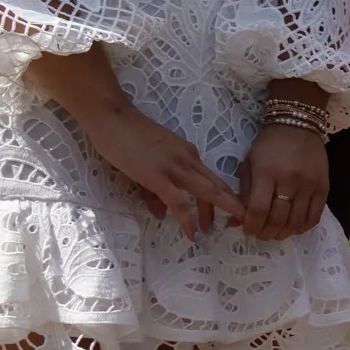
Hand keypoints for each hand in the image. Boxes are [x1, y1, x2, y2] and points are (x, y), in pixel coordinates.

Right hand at [24, 48, 241, 236]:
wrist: (111, 116)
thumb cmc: (127, 136)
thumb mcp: (149, 162)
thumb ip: (156, 189)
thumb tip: (161, 213)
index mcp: (190, 154)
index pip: (214, 179)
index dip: (227, 197)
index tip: (232, 213)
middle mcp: (189, 159)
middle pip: (217, 187)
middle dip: (231, 208)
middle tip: (238, 225)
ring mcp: (175, 167)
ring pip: (207, 193)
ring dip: (216, 215)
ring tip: (217, 232)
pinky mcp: (158, 176)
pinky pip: (179, 202)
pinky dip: (188, 219)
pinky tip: (193, 233)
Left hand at [239, 123, 329, 239]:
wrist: (298, 126)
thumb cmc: (268, 145)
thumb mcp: (249, 164)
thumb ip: (243, 192)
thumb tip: (236, 221)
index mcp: (266, 172)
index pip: (259, 209)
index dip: (252, 225)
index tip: (247, 230)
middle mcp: (289, 180)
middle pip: (278, 218)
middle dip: (266, 232)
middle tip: (261, 234)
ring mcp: (309, 184)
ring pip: (297, 221)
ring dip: (284, 233)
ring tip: (276, 233)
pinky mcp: (323, 187)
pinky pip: (315, 216)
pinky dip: (303, 227)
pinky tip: (294, 227)